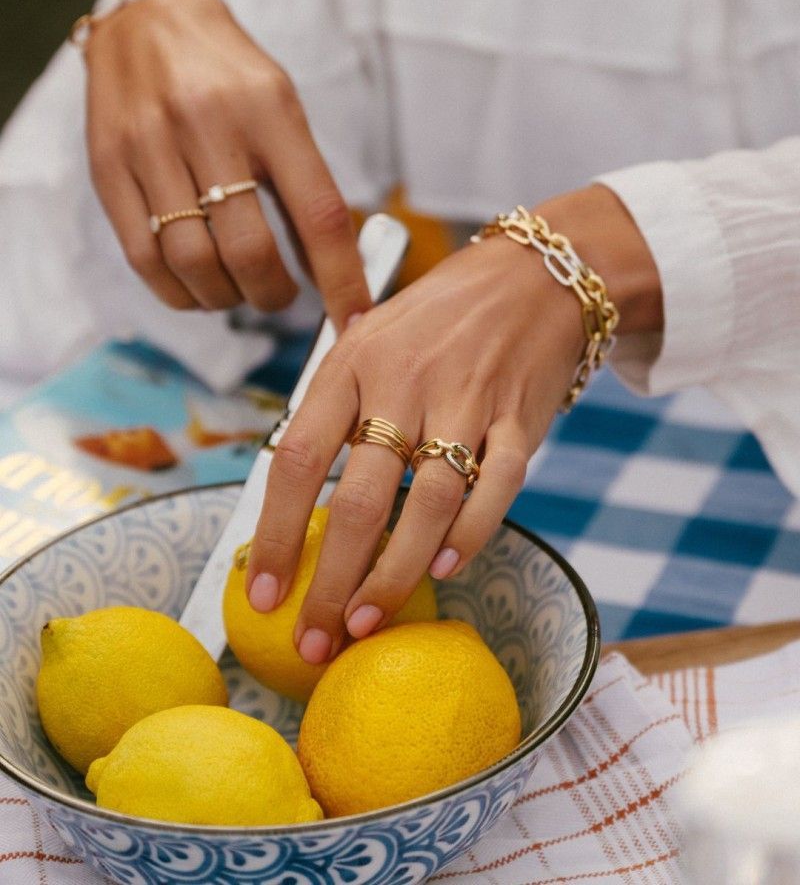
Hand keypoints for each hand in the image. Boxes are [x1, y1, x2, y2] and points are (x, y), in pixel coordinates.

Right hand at [84, 0, 368, 327]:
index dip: (340, 279)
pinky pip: (144, 258)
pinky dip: (178, 291)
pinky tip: (196, 286)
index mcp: (269, 110)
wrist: (147, 21)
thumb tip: (327, 271)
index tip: (352, 319)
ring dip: (225, 298)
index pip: (318, 215)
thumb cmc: (229, 75)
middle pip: (248, 252)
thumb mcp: (282, 110)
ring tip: (237, 291)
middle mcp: (207, 125)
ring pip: (194, 264)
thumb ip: (303, 185)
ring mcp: (150, 147)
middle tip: (279, 296)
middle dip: (273, 294)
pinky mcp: (108, 167)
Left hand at [246, 184, 661, 663]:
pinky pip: (497, 486)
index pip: (299, 457)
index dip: (274, 532)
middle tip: (316, 640)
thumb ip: (335, 402)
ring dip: (395, 573)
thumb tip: (291, 486)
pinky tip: (446, 567)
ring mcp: (466, 399)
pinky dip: (472, 533)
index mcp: (351, 362)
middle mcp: (403, 382)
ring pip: (427, 503)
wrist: (534, 274)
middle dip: (331, 580)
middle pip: (358, 497)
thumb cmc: (438, 317)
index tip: (263, 592)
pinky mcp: (522, 417)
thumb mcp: (370, 337)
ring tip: (367, 622)